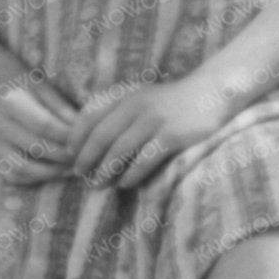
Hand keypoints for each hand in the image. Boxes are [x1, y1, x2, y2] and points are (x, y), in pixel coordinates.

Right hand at [0, 77, 77, 175]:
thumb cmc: (15, 76)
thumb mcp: (40, 84)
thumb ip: (61, 107)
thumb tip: (84, 130)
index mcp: (10, 101)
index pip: (45, 126)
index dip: (69, 136)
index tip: (87, 139)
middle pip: (37, 148)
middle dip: (65, 157)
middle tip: (85, 157)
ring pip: (23, 168)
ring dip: (51, 173)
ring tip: (72, 168)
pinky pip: (11, 175)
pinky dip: (33, 180)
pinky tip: (52, 173)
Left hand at [63, 79, 233, 190]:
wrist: (209, 94)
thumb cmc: (169, 103)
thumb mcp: (140, 98)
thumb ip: (117, 113)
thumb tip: (90, 144)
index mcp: (125, 94)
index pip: (90, 115)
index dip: (76, 137)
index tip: (70, 155)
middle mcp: (136, 104)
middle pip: (102, 134)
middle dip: (87, 157)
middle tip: (79, 175)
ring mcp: (155, 119)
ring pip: (121, 148)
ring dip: (105, 170)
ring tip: (97, 184)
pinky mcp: (172, 134)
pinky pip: (146, 158)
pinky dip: (132, 174)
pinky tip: (125, 184)